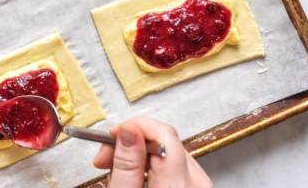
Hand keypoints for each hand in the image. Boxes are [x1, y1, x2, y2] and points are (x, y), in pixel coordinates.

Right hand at [94, 118, 211, 187]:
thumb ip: (127, 165)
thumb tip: (128, 130)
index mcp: (178, 185)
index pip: (163, 132)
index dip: (135, 125)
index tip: (114, 134)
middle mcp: (197, 184)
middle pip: (164, 141)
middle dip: (132, 142)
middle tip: (106, 157)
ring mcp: (200, 186)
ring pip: (169, 152)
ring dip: (141, 155)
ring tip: (118, 170)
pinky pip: (175, 167)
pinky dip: (154, 167)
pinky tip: (137, 177)